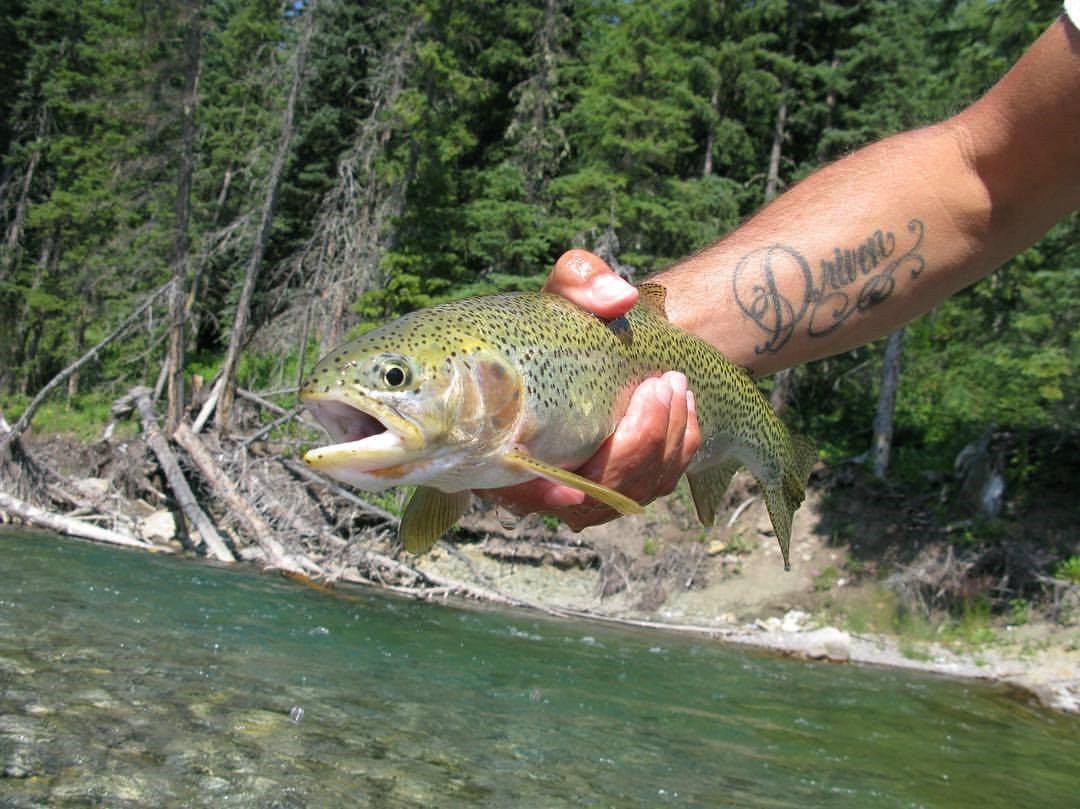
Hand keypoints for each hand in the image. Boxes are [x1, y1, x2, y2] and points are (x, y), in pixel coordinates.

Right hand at [482, 250, 701, 530]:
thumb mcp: (566, 292)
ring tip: (675, 387)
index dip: (544, 498)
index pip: (515, 492)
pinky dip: (678, 447)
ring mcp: (585, 490)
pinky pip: (657, 481)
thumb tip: (619, 298)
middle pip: (591, 498)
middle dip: (634, 448)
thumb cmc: (568, 319)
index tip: (574, 493)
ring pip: (630, 492)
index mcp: (503, 442)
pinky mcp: (623, 485)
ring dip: (663, 443)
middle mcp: (539, 479)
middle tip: (660, 386)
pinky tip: (683, 405)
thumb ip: (581, 281)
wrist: (601, 340)